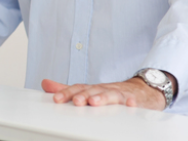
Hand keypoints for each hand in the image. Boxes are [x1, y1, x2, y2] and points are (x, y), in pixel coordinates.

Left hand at [41, 78, 165, 109]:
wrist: (141, 90)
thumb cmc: (110, 93)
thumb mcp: (88, 91)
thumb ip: (68, 90)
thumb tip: (46, 84)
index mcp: (92, 89)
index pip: (78, 89)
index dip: (67, 93)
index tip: (56, 99)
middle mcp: (105, 90)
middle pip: (93, 90)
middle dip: (84, 95)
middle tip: (76, 101)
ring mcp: (120, 95)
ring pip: (111, 95)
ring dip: (103, 97)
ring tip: (94, 102)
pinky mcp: (135, 101)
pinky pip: (135, 102)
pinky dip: (132, 102)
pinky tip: (130, 104)